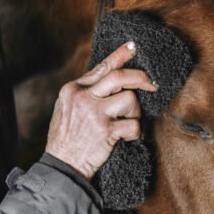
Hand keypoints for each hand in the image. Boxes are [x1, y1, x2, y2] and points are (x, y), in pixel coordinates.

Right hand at [45, 42, 157, 179]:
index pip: (101, 67)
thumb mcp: (66, 109)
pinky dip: (135, 131)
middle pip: (119, 77)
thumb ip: (84, 93)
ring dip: (135, 111)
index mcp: (73, 89)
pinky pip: (133, 124)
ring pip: (129, 99)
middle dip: (140, 78)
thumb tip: (109, 81)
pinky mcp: (105, 131)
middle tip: (152, 84)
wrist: (61, 166)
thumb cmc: (65, 139)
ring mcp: (94, 114)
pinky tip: (127, 136)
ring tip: (128, 121)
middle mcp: (83, 98)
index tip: (134, 47)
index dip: (120, 55)